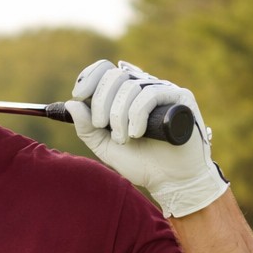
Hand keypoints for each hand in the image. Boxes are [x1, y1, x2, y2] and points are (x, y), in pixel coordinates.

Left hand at [66, 59, 228, 217]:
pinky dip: (137, 115)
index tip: (78, 95)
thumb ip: (87, 128)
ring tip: (124, 139)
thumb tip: (72, 104)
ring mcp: (163, 91)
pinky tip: (137, 134)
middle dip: (101, 102)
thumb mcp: (105, 147)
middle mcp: (144, 88)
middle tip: (101, 126)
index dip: (89, 78)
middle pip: (114, 76)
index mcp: (125, 96)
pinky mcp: (180, 97)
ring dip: (119, 117)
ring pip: (130, 87)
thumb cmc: (141, 163)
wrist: (170, 180)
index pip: (105, 71)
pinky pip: (150, 94)